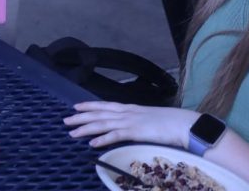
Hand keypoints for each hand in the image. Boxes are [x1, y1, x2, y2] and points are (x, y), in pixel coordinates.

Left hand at [64, 101, 195, 149]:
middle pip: (98, 113)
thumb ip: (139, 121)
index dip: (89, 105)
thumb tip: (133, 126)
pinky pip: (114, 135)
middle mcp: (127, 112)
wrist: (183, 124)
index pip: (105, 105)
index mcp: (131, 108)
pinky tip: (91, 143)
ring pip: (102, 123)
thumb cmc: (171, 122)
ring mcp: (130, 121)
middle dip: (81, 117)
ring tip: (72, 132)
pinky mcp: (135, 132)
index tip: (76, 106)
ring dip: (85, 128)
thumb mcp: (151, 118)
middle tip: (66, 120)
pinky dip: (102, 139)